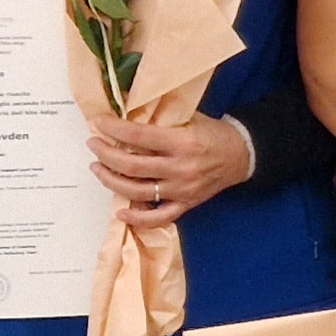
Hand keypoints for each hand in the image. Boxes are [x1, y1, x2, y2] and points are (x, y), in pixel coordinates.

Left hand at [86, 115, 252, 230]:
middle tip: (93, 144)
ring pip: (137, 191)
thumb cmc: (213, 133)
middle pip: (131, 165)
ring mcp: (182, 190)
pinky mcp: (186, 204)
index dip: (113, 129)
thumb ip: (160, 120)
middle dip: (105, 154)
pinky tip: (120, 212)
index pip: (138, 136)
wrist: (241, 155)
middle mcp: (180, 168)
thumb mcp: (189, 118)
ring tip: (97, 168)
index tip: (98, 122)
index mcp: (182, 142)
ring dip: (111, 180)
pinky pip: (158, 217)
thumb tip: (125, 117)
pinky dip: (137, 218)